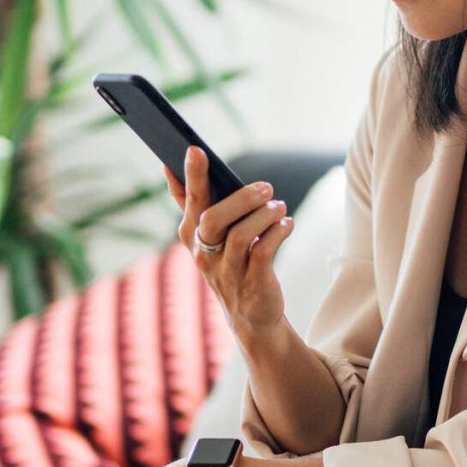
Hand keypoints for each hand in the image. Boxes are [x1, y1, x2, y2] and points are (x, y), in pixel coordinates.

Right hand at [168, 147, 294, 337]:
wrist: (251, 317)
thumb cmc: (232, 265)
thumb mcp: (210, 238)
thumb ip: (197, 205)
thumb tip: (180, 165)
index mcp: (192, 236)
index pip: (187, 201)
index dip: (189, 176)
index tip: (195, 149)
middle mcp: (204, 254)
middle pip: (212, 218)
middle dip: (240, 198)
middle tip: (266, 188)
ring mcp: (226, 272)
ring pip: (240, 235)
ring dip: (264, 216)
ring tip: (279, 208)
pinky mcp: (251, 284)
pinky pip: (263, 252)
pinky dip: (278, 232)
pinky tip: (286, 224)